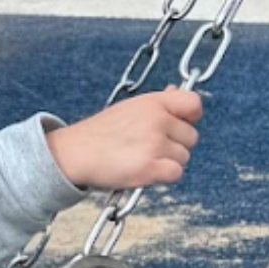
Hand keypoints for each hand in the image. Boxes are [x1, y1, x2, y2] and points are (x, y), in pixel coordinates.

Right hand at [45, 88, 202, 191]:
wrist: (73, 153)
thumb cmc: (99, 133)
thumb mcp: (129, 108)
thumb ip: (157, 103)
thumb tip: (177, 90)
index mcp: (153, 102)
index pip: (194, 104)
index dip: (191, 117)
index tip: (180, 125)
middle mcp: (157, 120)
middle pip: (192, 137)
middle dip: (175, 145)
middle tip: (150, 147)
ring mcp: (154, 144)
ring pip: (184, 157)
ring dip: (167, 162)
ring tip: (142, 159)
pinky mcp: (149, 167)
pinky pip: (176, 173)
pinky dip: (163, 177)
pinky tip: (145, 171)